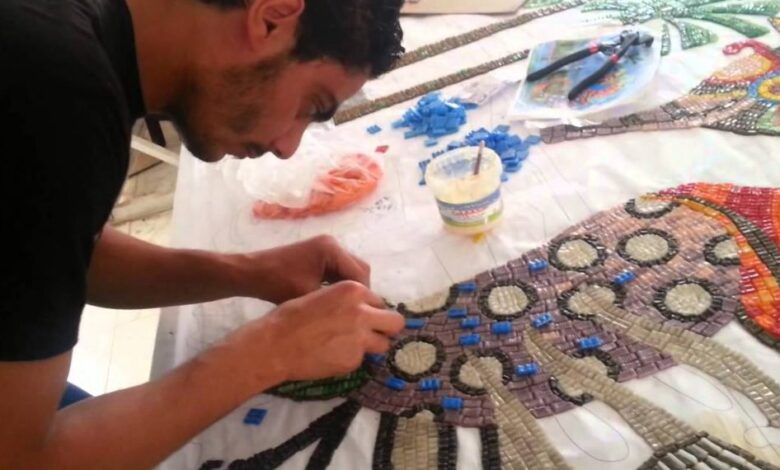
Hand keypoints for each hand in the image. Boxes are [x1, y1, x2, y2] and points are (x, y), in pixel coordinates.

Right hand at [225, 281, 403, 386]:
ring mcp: (360, 338)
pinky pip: (362, 359)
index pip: (379, 301)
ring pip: (384, 344)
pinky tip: (332, 355)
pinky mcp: (353, 360)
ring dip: (373, 345)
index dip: (372, 311)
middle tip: (376, 333)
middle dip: (387, 328)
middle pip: (395, 322)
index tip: (365, 318)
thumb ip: (346, 302)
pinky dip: (352, 358)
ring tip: (353, 346)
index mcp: (352, 290)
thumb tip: (362, 310)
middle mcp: (362, 312)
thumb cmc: (290, 316)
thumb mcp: (321, 295)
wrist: (274, 344)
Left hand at [231, 235, 369, 303]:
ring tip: (347, 310)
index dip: (363, 296)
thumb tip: (354, 316)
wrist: (251, 273)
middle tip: (356, 313)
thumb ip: (333, 302)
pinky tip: (334, 301)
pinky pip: (338, 271)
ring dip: (350, 289)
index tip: (362, 317)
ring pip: (349, 271)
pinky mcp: (319, 255)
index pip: (359, 274)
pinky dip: (339, 285)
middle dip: (359, 292)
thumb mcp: (307, 296)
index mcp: (331, 250)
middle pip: (359, 270)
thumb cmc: (277, 283)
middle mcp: (332, 244)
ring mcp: (326, 248)